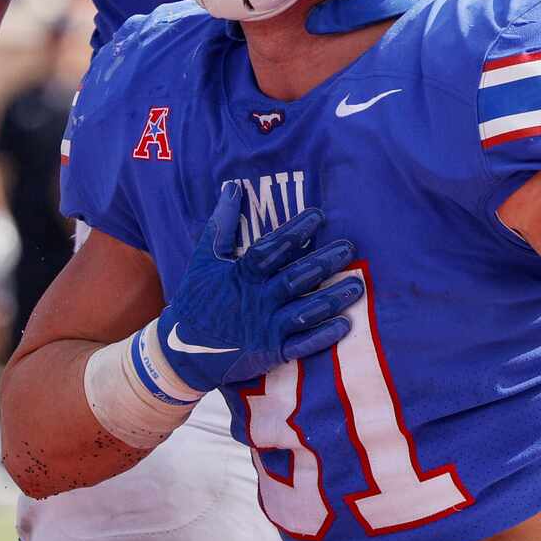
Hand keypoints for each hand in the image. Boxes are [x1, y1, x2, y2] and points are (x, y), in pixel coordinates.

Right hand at [156, 182, 363, 391]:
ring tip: (357, 286)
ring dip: (332, 298)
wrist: (182, 351)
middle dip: (324, 262)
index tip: (319, 215)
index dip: (296, 231)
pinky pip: (300, 345)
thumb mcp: (203, 258)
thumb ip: (222, 223)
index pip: (272, 248)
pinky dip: (322, 336)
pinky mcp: (270, 353)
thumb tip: (233, 187)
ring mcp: (264, 328)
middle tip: (350, 248)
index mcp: (241, 274)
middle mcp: (256, 300)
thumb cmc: (195, 299)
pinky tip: (345, 325)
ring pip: (304, 311)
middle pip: (295, 278)